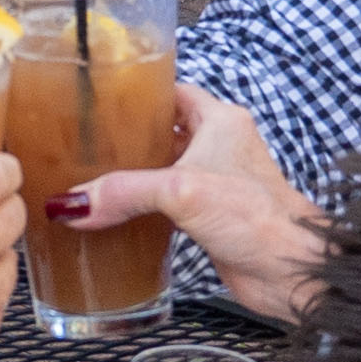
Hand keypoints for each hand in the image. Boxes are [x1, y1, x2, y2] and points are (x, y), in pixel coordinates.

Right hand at [51, 85, 329, 322]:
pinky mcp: (210, 217)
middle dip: (128, 136)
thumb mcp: (182, 191)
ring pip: (165, 168)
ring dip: (134, 174)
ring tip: (91, 174)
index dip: (139, 92)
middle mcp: (220, 146)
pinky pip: (168, 204)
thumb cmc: (258, 217)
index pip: (173, 92)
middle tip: (86, 140)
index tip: (102, 97)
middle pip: (165, 131)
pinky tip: (116, 214)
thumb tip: (72, 203)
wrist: (289, 269)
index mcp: (221, 121)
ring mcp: (216, 183)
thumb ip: (124, 191)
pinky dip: (144, 206)